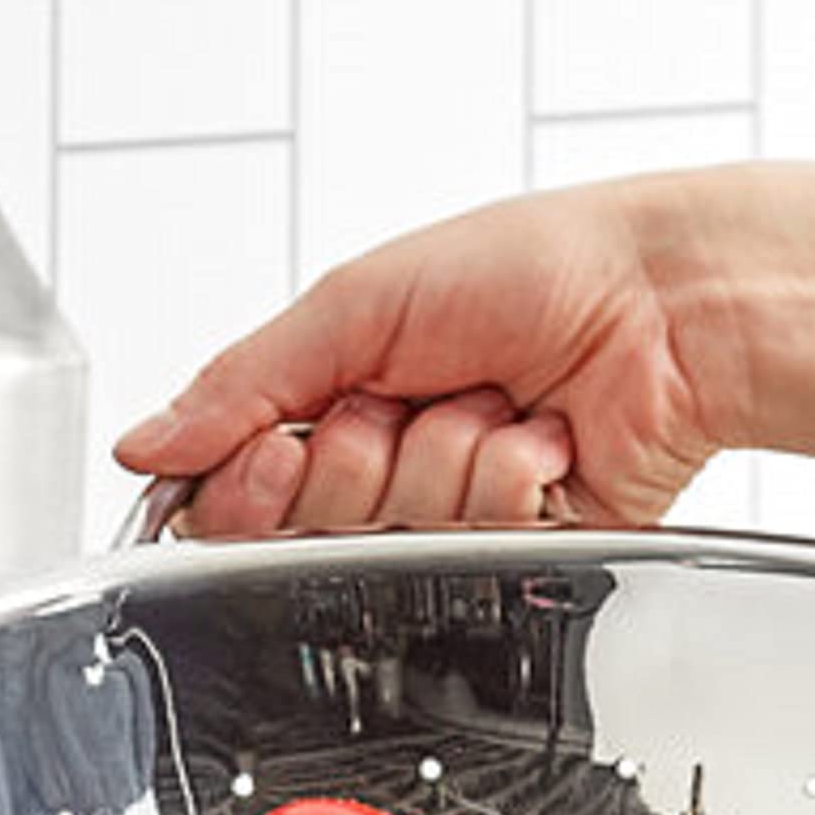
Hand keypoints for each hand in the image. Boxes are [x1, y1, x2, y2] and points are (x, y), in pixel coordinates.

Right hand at [111, 179, 723, 536]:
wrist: (667, 303)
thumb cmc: (539, 267)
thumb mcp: (359, 301)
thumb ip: (243, 382)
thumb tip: (147, 444)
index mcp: (340, 396)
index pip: (242, 488)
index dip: (252, 483)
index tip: (273, 452)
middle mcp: (393, 461)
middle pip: (315, 523)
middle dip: (361, 458)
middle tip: (409, 401)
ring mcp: (457, 510)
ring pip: (398, 535)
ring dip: (446, 458)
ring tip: (496, 404)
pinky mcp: (522, 548)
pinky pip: (476, 546)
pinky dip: (508, 482)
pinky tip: (542, 442)